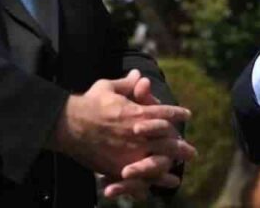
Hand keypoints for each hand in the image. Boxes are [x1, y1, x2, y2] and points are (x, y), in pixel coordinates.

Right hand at [50, 70, 194, 178]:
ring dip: (170, 166)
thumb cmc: (88, 104)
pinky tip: (157, 184)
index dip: (177, 113)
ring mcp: (129, 152)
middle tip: (192, 152)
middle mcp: (137, 133)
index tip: (187, 115)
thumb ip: (126, 84)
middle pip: (167, 141)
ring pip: (157, 160)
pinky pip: (139, 176)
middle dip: (180, 147)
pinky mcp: (117, 166)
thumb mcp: (108, 87)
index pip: (164, 113)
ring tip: (179, 172)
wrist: (67, 125)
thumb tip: (139, 75)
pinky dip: (151, 181)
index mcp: (137, 112)